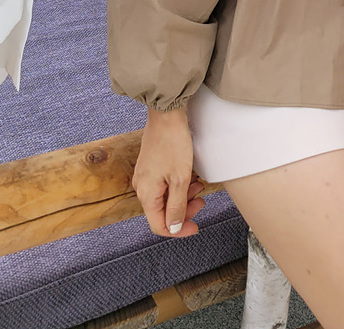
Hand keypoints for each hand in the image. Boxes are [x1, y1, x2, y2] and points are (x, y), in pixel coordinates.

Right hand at [132, 107, 206, 236]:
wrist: (167, 114)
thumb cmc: (173, 143)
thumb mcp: (180, 178)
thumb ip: (177, 206)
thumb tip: (174, 228)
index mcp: (146, 194)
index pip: (159, 225)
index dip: (178, 230)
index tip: (195, 226)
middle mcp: (142, 187)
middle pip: (163, 212)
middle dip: (184, 211)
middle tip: (201, 202)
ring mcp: (147, 176)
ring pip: (166, 198)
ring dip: (184, 197)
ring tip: (199, 187)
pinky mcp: (152, 166)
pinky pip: (165, 184)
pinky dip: (179, 186)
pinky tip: (192, 178)